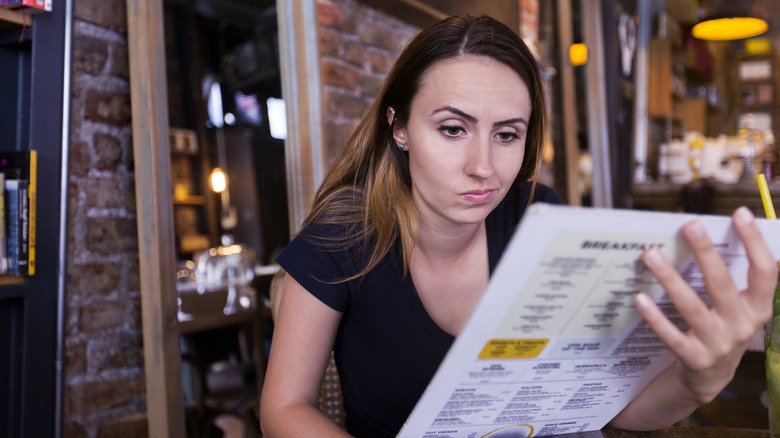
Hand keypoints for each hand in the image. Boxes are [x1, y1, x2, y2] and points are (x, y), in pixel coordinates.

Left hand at [636, 206, 776, 403]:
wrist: (710, 379)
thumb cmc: (721, 330)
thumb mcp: (737, 308)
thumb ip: (730, 279)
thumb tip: (706, 235)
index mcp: (757, 308)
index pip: (765, 271)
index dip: (755, 242)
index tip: (740, 214)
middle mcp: (741, 325)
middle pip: (722, 283)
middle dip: (705, 252)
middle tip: (689, 224)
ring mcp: (718, 344)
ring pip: (692, 306)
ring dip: (670, 278)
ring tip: (651, 254)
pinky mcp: (694, 358)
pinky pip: (671, 335)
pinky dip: (655, 317)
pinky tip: (640, 298)